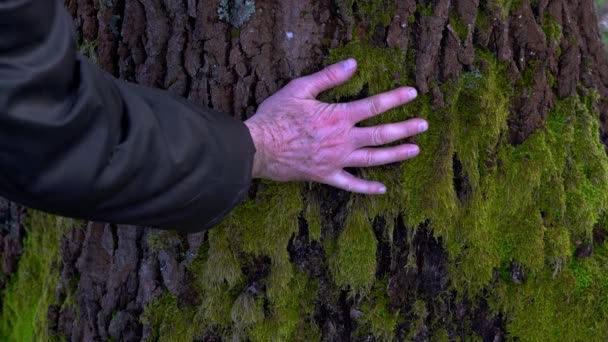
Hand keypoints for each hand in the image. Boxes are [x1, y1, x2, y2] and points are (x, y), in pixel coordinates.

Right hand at [244, 59, 427, 194]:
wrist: (258, 147)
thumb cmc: (276, 116)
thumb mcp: (300, 88)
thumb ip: (329, 77)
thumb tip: (353, 64)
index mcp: (338, 116)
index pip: (374, 105)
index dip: (395, 98)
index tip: (412, 93)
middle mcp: (343, 140)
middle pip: (381, 135)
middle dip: (405, 129)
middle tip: (423, 125)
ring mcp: (336, 161)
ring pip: (373, 159)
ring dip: (396, 155)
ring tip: (415, 150)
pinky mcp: (326, 176)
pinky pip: (351, 185)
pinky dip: (367, 188)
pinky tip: (381, 189)